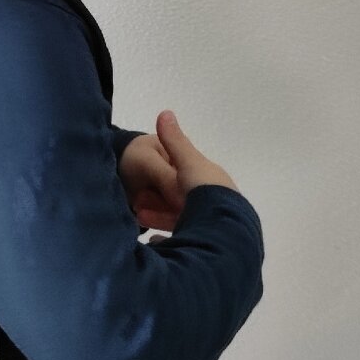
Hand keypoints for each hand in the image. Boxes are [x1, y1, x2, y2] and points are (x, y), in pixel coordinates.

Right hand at [118, 110, 240, 231]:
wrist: (223, 232)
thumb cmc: (206, 193)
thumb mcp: (188, 162)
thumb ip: (175, 142)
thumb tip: (165, 112)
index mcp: (214, 183)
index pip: (189, 176)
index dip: (167, 175)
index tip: (147, 179)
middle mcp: (216, 205)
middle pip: (183, 200)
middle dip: (159, 200)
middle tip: (137, 202)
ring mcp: (212, 228)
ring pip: (181, 220)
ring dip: (159, 217)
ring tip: (139, 218)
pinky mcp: (205, 248)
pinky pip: (181, 242)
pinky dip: (166, 240)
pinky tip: (152, 241)